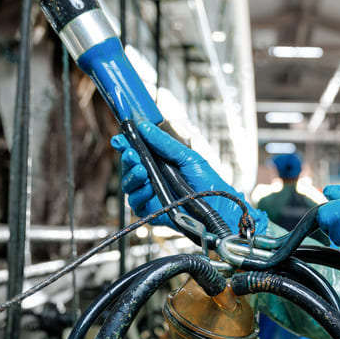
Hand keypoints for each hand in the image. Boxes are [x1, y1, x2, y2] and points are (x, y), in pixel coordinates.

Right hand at [110, 121, 266, 233]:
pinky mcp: (152, 212)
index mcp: (159, 163)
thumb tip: (144, 126)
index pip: (137, 152)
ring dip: (132, 176)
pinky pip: (137, 204)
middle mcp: (153, 178)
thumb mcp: (187, 157)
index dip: (126, 144)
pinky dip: (140, 195)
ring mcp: (151, 196)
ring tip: (142, 170)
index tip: (120, 138)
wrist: (220, 206)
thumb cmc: (208, 183)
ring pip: (130, 186)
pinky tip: (149, 188)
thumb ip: (165, 143)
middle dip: (128, 159)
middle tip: (132, 154)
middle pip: (130, 168)